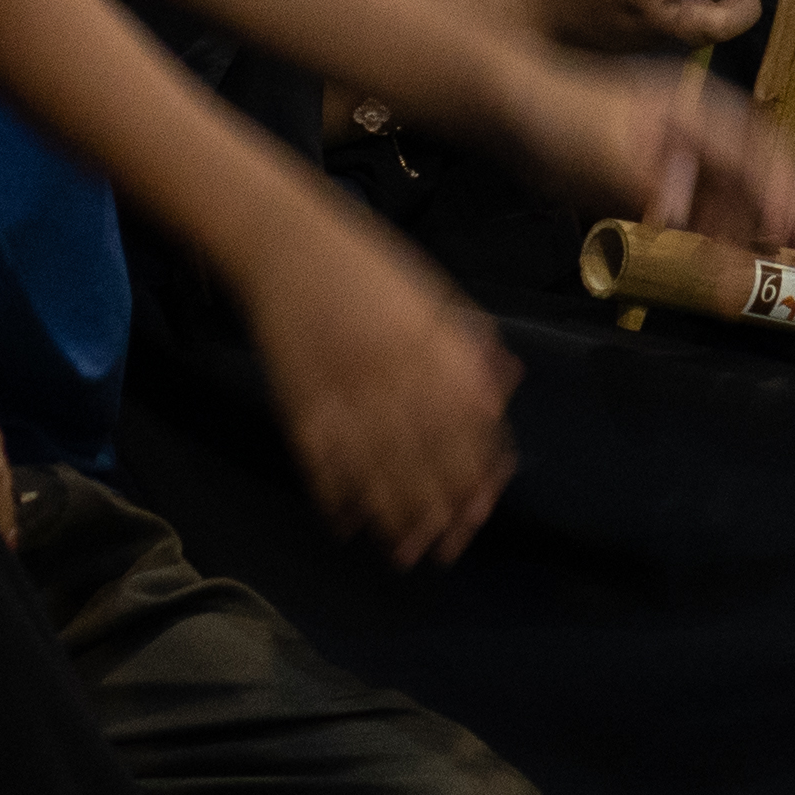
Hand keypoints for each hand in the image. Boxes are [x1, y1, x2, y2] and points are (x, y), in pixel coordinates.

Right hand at [243, 202, 522, 566]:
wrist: (289, 241)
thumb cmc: (367, 265)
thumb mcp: (432, 293)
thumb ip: (469, 341)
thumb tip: (505, 389)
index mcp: (429, 341)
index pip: (465, 420)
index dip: (477, 469)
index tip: (484, 506)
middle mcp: (390, 369)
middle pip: (422, 452)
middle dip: (439, 506)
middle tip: (449, 549)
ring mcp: (340, 386)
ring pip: (373, 465)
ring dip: (391, 513)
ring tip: (405, 552)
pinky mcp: (296, 398)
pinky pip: (318, 456)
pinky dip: (332, 493)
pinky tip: (346, 524)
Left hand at [478, 42, 794, 253]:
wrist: (509, 98)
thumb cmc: (558, 115)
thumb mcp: (602, 154)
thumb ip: (651, 190)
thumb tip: (688, 224)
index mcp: (699, 115)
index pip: (766, 160)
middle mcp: (700, 127)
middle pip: (763, 174)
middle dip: (793, 218)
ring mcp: (679, 145)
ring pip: (735, 192)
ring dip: (754, 231)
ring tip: (767, 272)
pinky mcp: (657, 165)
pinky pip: (702, 201)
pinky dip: (718, 231)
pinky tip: (717, 258)